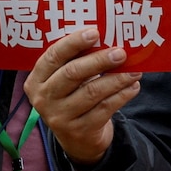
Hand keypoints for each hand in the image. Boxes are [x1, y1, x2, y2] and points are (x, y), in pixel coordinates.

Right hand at [24, 28, 141, 165]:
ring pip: (92, 92)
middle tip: (120, 53)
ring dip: (117, 79)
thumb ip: (76, 60)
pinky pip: (104, 109)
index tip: (95, 32)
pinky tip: (133, 86)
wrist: (77, 138)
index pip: (53, 56)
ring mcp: (60, 117)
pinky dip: (122, 95)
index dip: (74, 42)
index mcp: (36, 80)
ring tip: (134, 70)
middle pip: (72, 73)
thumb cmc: (72, 96)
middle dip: (99, 60)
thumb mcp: (64, 80)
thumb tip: (106, 38)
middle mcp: (43, 99)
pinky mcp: (79, 131)